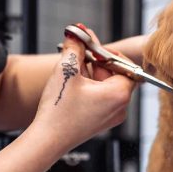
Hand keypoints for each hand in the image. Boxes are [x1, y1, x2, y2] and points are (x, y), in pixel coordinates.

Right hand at [31, 33, 136, 151]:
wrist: (48, 140)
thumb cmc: (59, 111)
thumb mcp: (66, 71)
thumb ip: (75, 47)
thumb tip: (77, 31)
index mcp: (119, 94)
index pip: (124, 64)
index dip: (107, 53)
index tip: (91, 45)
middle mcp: (121, 107)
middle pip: (116, 74)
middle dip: (98, 62)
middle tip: (79, 54)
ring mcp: (113, 116)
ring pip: (108, 85)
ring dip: (92, 73)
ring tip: (73, 71)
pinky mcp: (103, 121)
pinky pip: (103, 98)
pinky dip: (91, 87)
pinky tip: (74, 85)